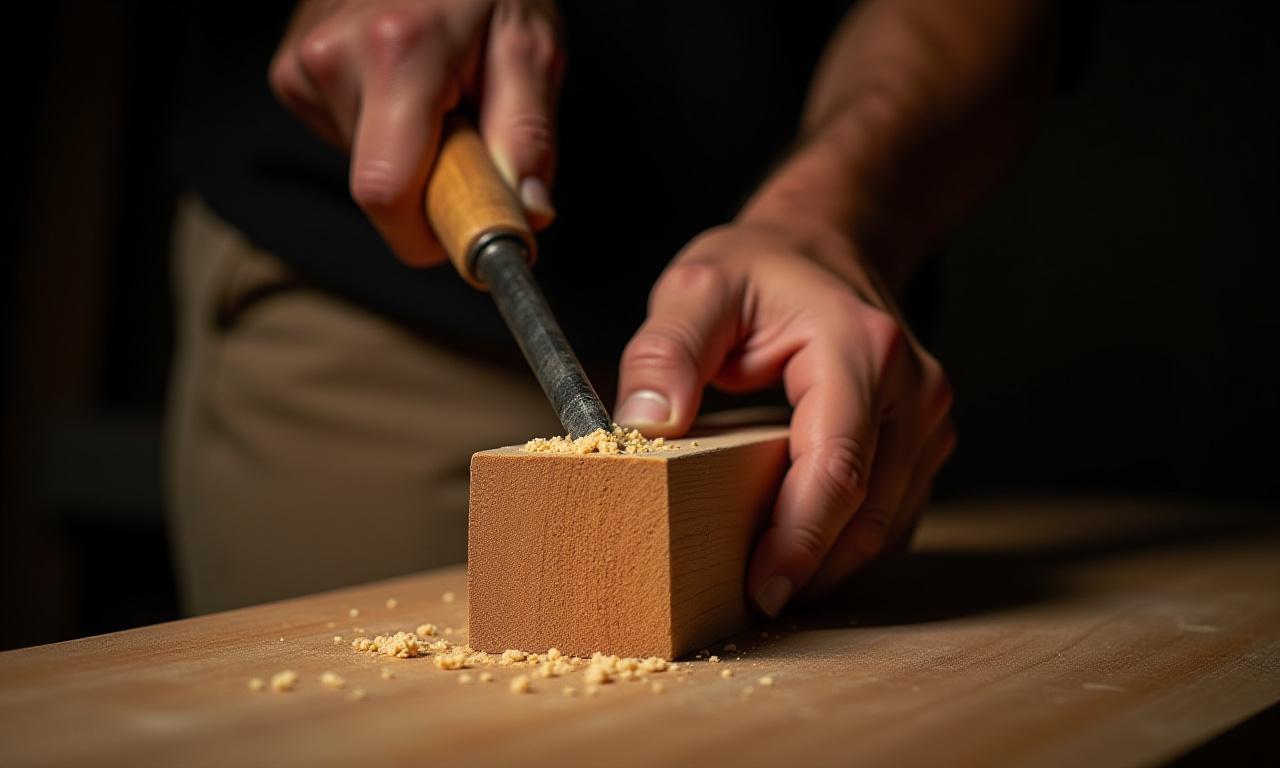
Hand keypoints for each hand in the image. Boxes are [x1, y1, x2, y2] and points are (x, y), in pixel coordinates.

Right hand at [269, 0, 562, 265]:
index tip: (466, 229)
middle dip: (431, 182)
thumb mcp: (531, 48)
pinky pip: (344, 137)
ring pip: (363, 164)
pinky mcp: (292, 70)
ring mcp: (303, 63)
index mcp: (398, 54)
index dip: (426, 232)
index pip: (386, 193)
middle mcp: (335, 57)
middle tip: (468, 129)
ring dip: (409, 151)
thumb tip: (528, 214)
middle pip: (379, 186)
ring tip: (436, 90)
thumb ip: (529, 137)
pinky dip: (381, 127)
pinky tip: (402, 80)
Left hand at [614, 217, 954, 616]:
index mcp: (859, 348)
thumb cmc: (759, 268)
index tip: (760, 588)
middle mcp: (912, 385)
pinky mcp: (924, 438)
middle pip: (869, 508)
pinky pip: (894, 511)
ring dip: (832, 562)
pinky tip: (801, 554)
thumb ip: (665, 350)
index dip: (800, 538)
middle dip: (812, 565)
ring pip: (888, 520)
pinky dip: (849, 541)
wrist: (823, 245)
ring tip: (769, 584)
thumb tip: (646, 426)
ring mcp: (927, 414)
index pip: (838, 465)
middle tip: (750, 604)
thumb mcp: (696, 287)